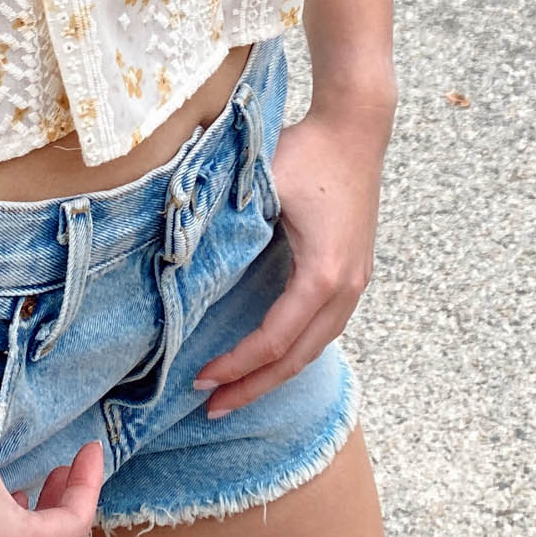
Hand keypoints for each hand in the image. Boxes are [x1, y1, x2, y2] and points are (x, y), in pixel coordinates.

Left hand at [192, 91, 393, 418]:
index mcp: (324, 274)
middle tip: (212, 408)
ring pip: (315, 347)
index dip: (238, 365)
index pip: (275, 339)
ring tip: (236, 393)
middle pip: (298, 358)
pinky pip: (324, 328)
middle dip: (254, 386)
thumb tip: (178, 261)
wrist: (356, 127)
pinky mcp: (355, 274)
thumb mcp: (260, 186)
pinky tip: (268, 360)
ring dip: (275, 374)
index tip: (200, 378)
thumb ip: (225, 225)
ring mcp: (357, 283)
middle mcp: (347, 287)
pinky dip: (294, 351)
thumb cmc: (305, 151)